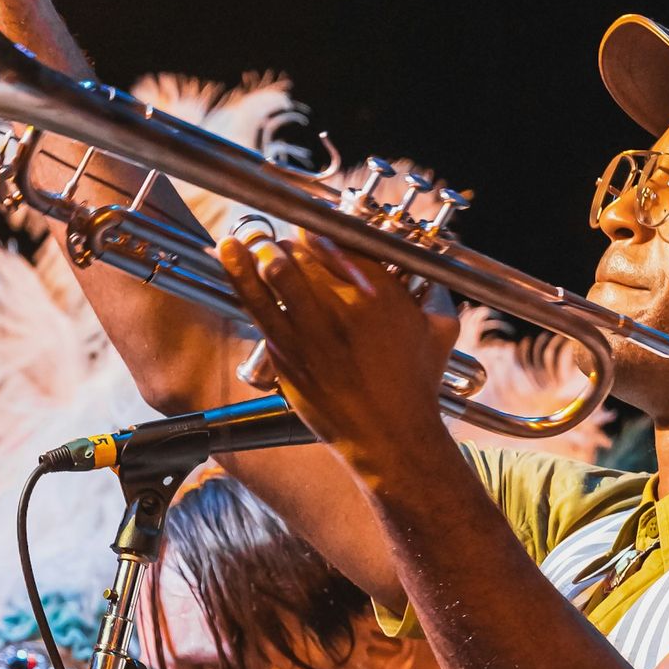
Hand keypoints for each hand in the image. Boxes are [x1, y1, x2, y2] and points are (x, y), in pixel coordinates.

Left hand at [219, 229, 458, 487]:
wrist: (390, 437)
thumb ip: (432, 293)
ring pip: (272, 276)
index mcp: (379, 294)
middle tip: (281, 243)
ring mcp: (309, 333)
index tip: (310, 230)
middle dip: (287, 243)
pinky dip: (241, 282)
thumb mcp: (439, 330)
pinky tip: (229, 261)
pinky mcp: (288, 356)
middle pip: (300, 255)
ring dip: (255, 252)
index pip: (338, 242)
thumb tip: (427, 272)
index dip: (318, 231)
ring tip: (240, 242)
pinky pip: (259, 310)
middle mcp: (340, 308)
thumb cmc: (416, 387)